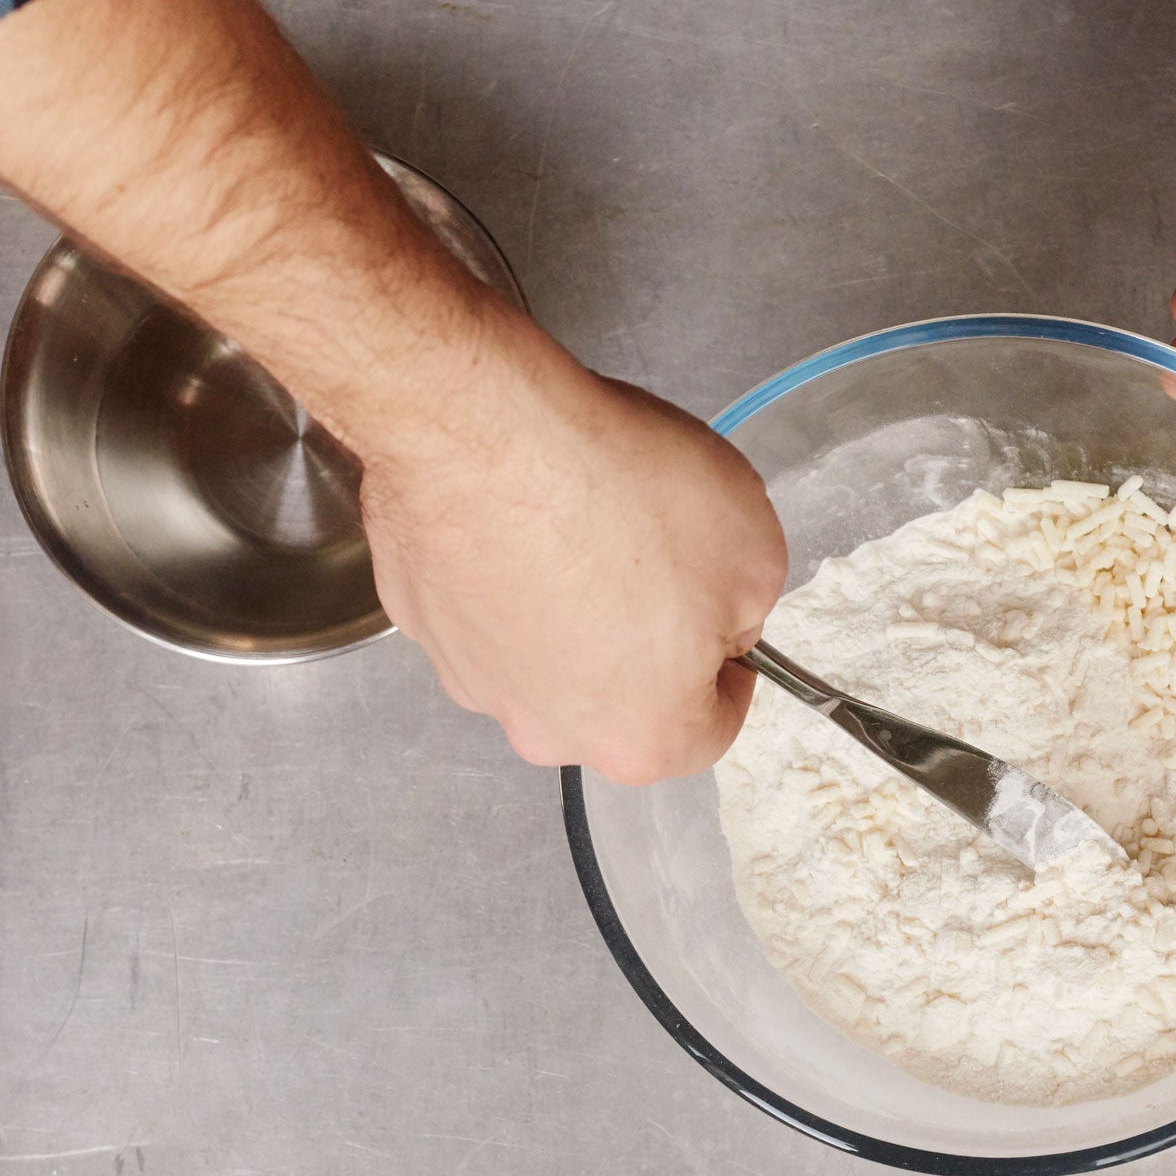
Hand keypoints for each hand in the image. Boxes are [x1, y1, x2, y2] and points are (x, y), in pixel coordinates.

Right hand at [361, 342, 786, 784]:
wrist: (486, 436)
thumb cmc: (624, 497)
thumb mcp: (756, 552)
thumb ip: (750, 610)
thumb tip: (718, 618)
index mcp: (644, 739)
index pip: (711, 729)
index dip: (730, 668)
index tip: (725, 619)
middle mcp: (550, 734)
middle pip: (617, 702)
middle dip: (641, 643)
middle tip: (650, 562)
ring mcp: (473, 683)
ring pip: (542, 659)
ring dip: (567, 611)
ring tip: (578, 529)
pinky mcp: (419, 625)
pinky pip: (481, 611)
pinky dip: (503, 577)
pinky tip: (515, 517)